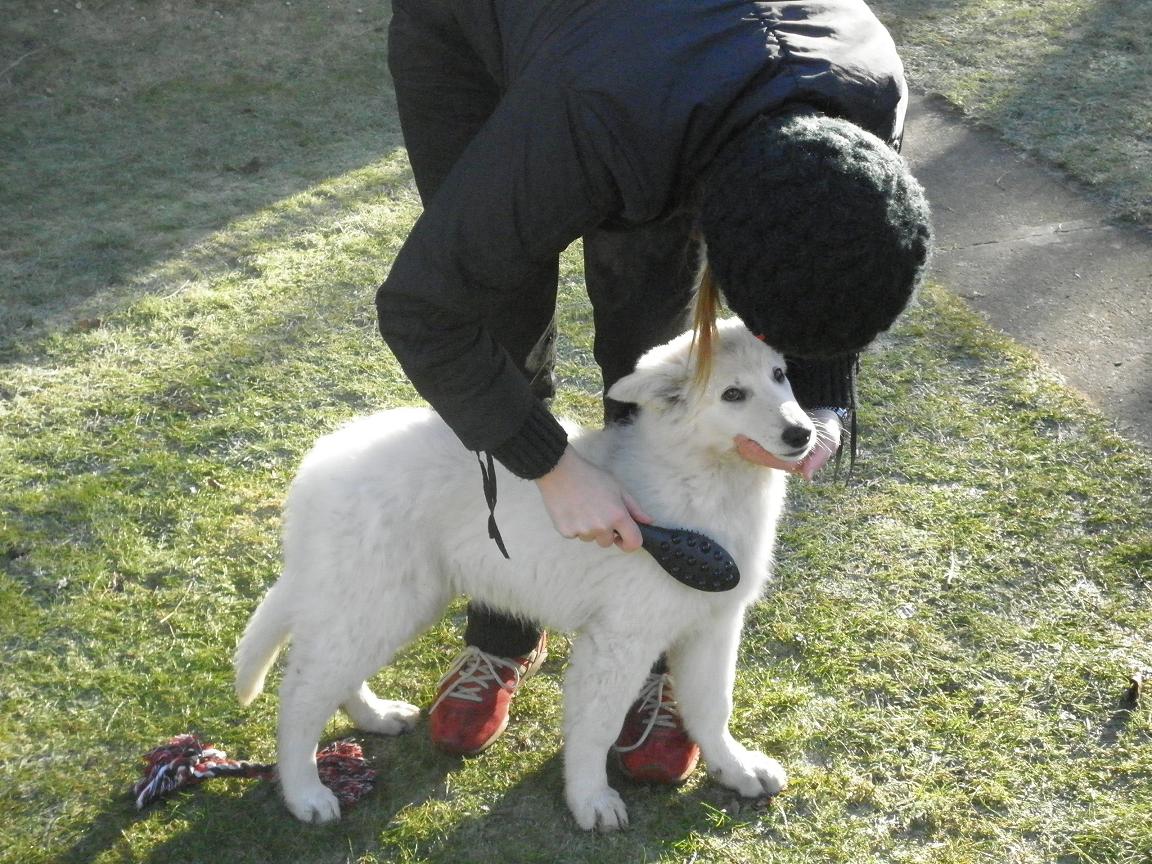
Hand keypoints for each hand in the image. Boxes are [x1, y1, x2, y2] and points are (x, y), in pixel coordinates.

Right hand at [535, 446, 651, 549]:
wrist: (560, 471)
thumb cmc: (590, 476)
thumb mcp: (617, 488)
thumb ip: (634, 507)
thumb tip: (648, 521)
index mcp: (617, 516)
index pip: (633, 543)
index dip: (630, 543)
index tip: (623, 538)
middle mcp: (601, 527)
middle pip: (607, 542)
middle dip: (605, 532)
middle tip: (597, 512)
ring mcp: (583, 531)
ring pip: (590, 538)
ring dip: (589, 529)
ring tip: (582, 508)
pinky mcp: (566, 532)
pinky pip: (575, 535)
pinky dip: (575, 526)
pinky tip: (571, 510)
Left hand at [733, 409, 842, 480]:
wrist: (825, 414)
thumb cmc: (827, 429)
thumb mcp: (829, 441)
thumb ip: (819, 458)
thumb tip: (807, 476)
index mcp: (797, 463)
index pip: (776, 462)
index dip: (762, 455)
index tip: (748, 445)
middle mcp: (787, 460)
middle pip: (765, 459)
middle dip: (752, 451)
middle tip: (739, 439)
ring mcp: (782, 452)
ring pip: (762, 454)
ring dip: (750, 447)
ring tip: (738, 436)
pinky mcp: (777, 444)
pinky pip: (763, 445)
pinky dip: (754, 441)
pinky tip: (744, 434)